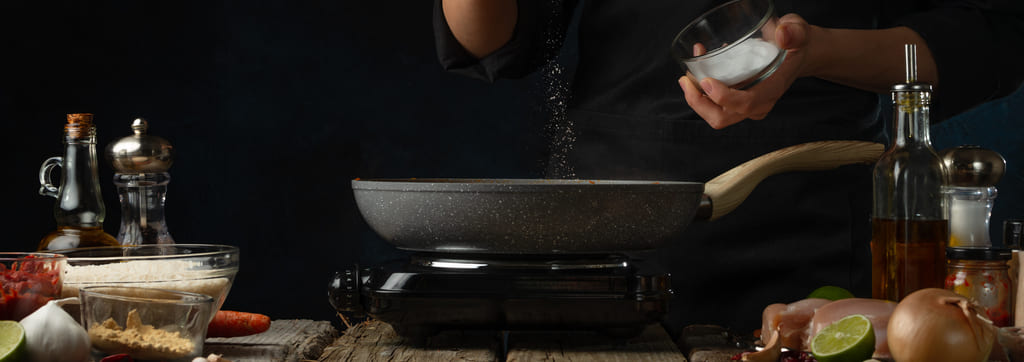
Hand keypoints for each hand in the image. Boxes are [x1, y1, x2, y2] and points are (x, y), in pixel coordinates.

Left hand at [678, 14, 812, 128]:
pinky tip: (698, 70)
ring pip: (714, 115)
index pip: (744, 104)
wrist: (797, 55)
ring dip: (695, 97)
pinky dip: (700, 92)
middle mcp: (758, 105)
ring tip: (689, 73)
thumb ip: (793, 32)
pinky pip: (714, 106)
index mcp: (771, 90)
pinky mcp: (737, 103)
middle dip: (698, 102)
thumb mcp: (798, 32)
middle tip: (686, 79)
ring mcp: (747, 107)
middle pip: (721, 118)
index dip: (722, 97)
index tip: (705, 80)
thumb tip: (782, 34)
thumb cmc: (795, 44)